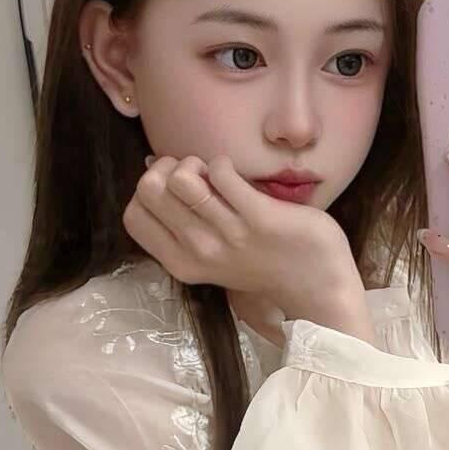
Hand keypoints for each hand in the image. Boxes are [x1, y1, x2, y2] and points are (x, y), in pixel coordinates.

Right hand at [122, 154, 365, 326]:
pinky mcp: (260, 219)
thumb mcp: (211, 251)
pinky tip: (237, 176)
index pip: (132, 216)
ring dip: (197, 163)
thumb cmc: (262, 261)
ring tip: (216, 174)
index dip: (147, 190)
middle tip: (196, 174)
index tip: (173, 188)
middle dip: (169, 168)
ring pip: (182, 180)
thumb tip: (154, 167)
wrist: (315, 286)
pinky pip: (222, 173)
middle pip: (150, 190)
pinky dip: (223, 164)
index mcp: (182, 263)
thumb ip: (182, 218)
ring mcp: (229, 236)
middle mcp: (199, 252)